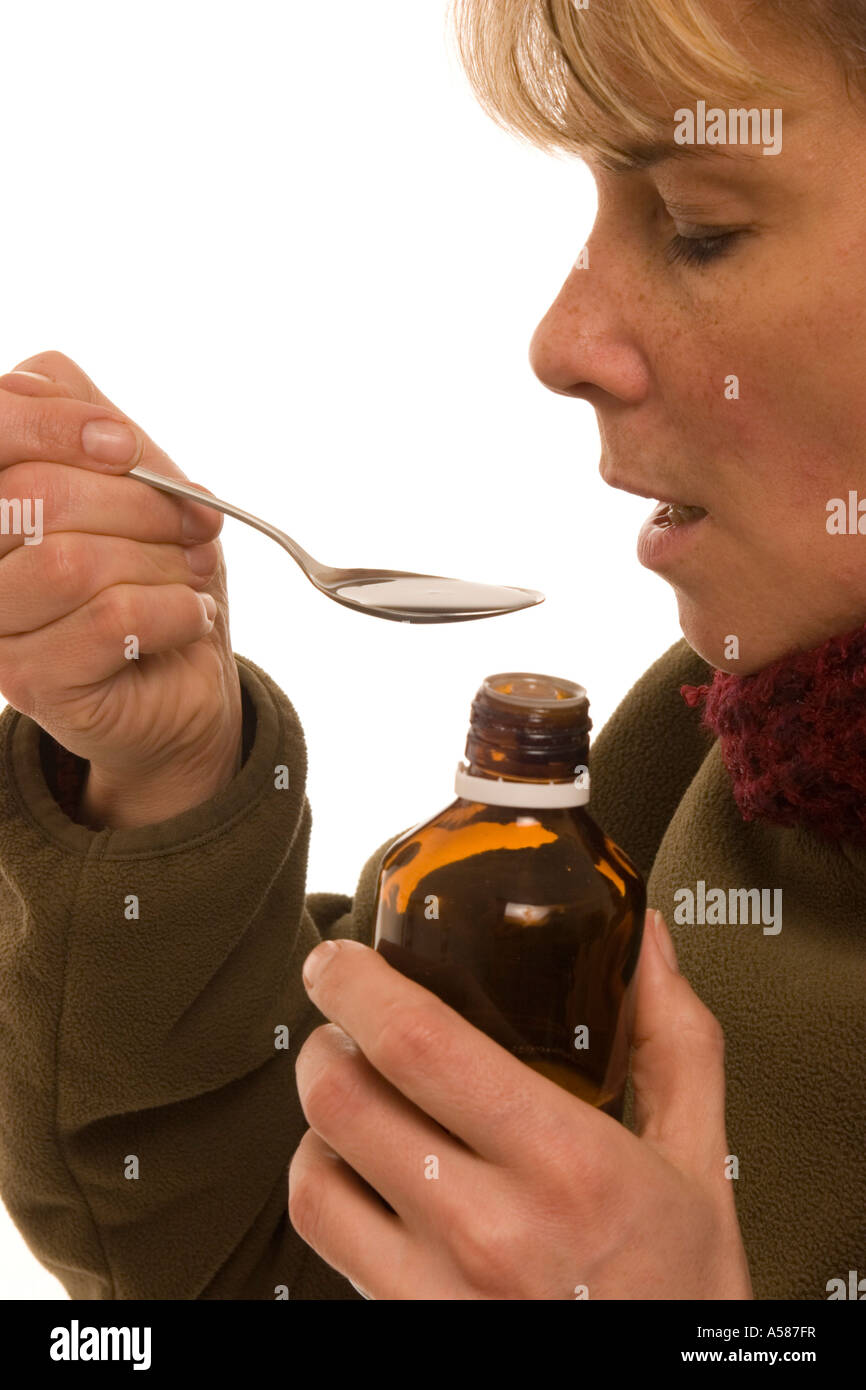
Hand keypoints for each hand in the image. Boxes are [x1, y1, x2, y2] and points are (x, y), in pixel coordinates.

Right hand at [0, 350, 241, 826]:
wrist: (179, 681)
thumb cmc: (149, 570)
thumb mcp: (133, 479)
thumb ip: (93, 423)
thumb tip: (84, 416)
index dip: (55, 424)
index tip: (126, 447)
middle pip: (36, 495)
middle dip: (141, 503)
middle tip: (196, 525)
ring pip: (72, 563)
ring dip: (161, 562)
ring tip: (193, 574)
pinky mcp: (30, 680)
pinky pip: (111, 621)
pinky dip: (175, 609)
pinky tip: (191, 615)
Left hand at [289, 909, 752, 1299]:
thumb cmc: (681, 1296)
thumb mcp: (699, 1165)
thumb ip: (673, 1044)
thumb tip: (647, 946)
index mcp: (566, 1164)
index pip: (420, 1044)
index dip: (357, 985)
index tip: (340, 958)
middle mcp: (489, 1227)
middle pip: (343, 1098)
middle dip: (324, 1037)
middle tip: (342, 1018)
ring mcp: (437, 1286)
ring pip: (314, 1169)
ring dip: (316, 1112)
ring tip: (347, 1088)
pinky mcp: (408, 1323)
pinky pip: (323, 1239)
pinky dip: (321, 1182)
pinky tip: (354, 1166)